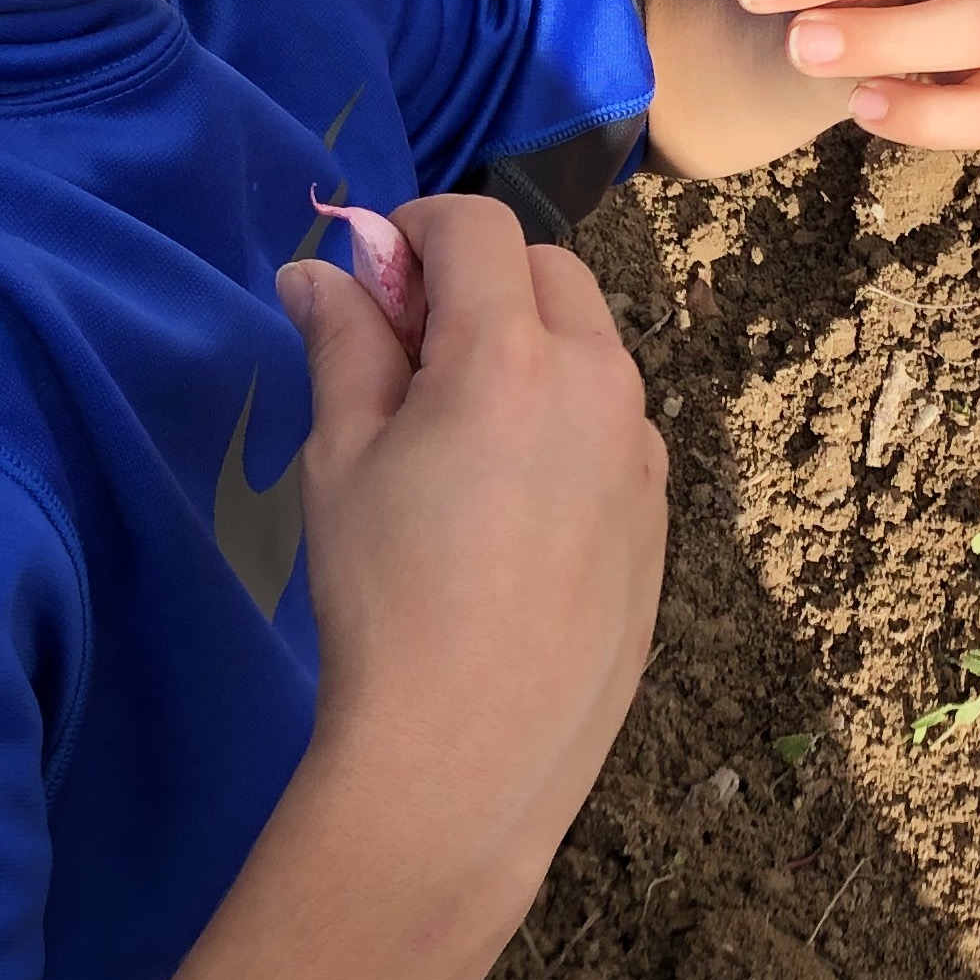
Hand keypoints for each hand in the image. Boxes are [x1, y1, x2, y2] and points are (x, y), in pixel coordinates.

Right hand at [275, 195, 666, 905]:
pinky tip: (506, 508)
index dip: (415, 229)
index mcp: (511, 355)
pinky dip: (562, 420)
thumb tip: (318, 268)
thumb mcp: (340, 460)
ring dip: (525, 348)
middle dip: (477, 279)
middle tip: (405, 352)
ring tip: (453, 439)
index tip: (371, 278)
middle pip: (548, 271)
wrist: (468, 753)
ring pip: (590, 348)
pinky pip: (613, 427)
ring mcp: (644, 453)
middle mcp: (599, 384)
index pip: (478, 226)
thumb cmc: (383, 600)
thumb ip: (341, 344)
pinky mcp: (661, 515)